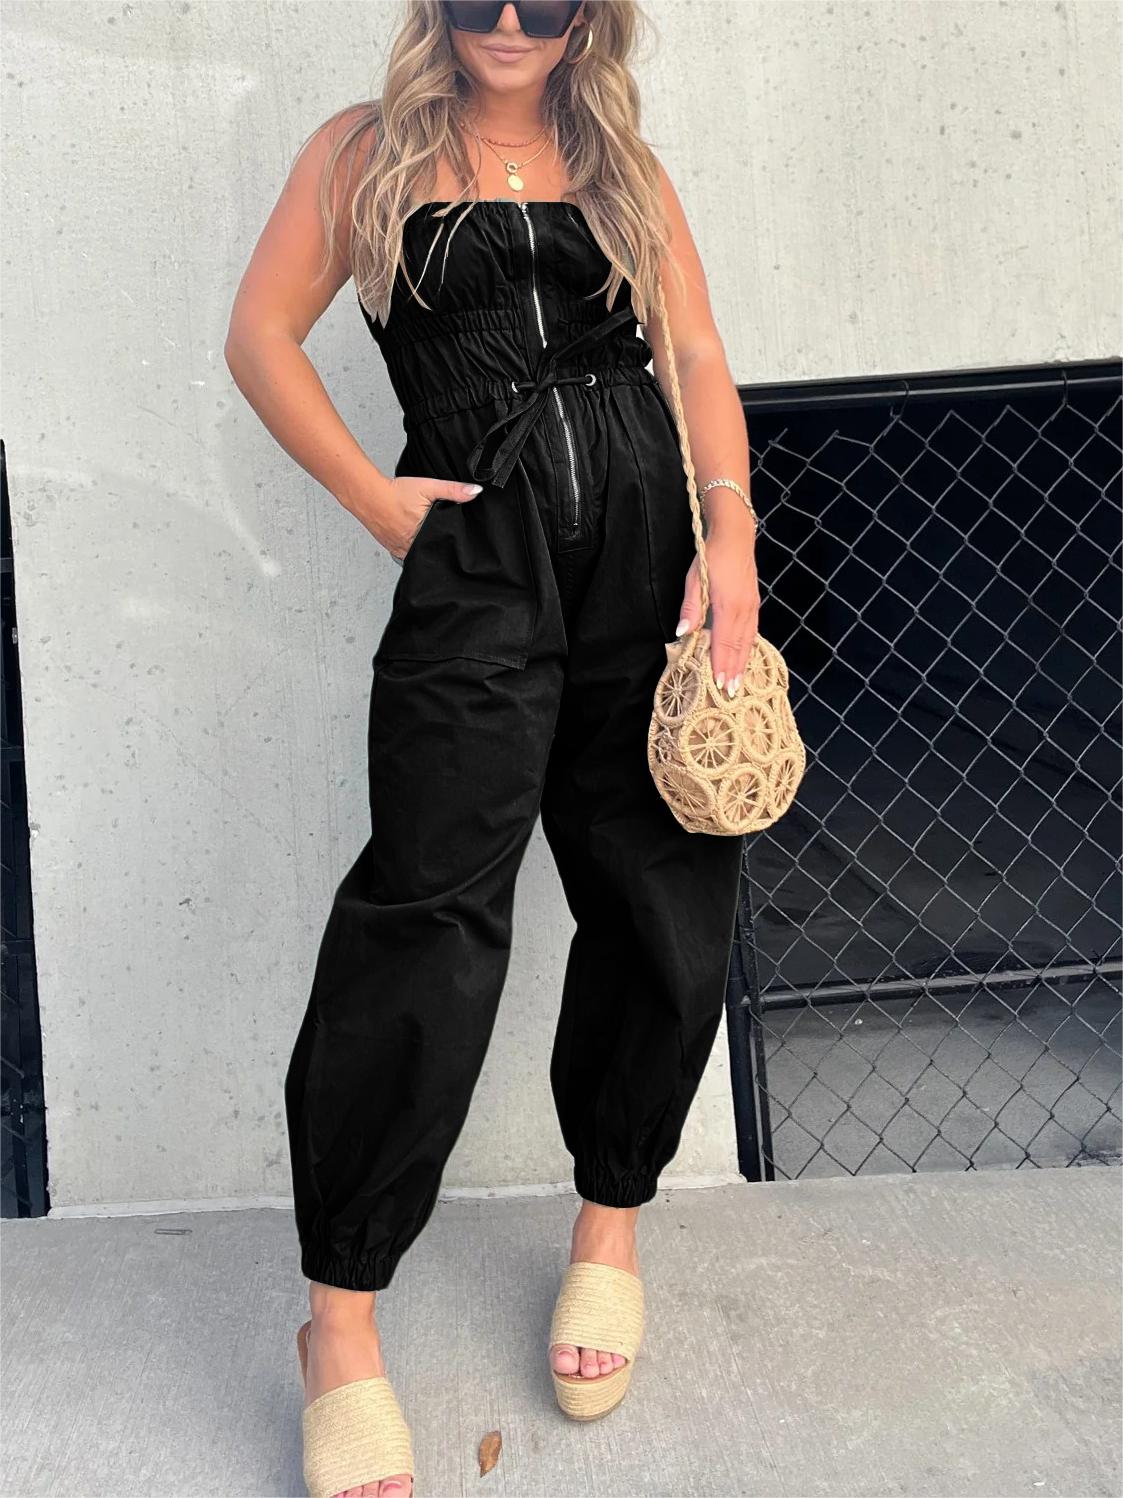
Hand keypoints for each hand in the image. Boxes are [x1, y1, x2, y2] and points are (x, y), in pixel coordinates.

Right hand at [345, 474, 482, 560]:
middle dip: (441, 548)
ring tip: (433, 544)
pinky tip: (417, 544)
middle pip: (433, 553)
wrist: (368, 495)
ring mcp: (401, 549)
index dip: (453, 543)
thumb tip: (475, 492)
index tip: (459, 541)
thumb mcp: (428, 487)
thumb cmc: (396, 492)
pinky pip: (407, 558)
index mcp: (424, 533)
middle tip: (447, 542)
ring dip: (427, 552)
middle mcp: (412, 545)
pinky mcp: (392, 549)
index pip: (445, 544)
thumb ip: (453, 490)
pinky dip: (414, 553)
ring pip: (420, 557)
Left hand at [675, 516, 759, 695]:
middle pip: (739, 646)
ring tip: (739, 681)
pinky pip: (752, 631)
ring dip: (743, 662)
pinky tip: (745, 656)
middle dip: (735, 671)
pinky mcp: (754, 603)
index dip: (721, 665)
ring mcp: (752, 607)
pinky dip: (748, 648)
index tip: (720, 684)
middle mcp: (744, 610)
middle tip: (732, 693)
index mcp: (728, 606)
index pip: (723, 642)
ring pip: (748, 641)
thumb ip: (691, 608)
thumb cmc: (711, 556)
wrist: (735, 536)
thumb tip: (684, 633)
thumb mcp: (696, 580)